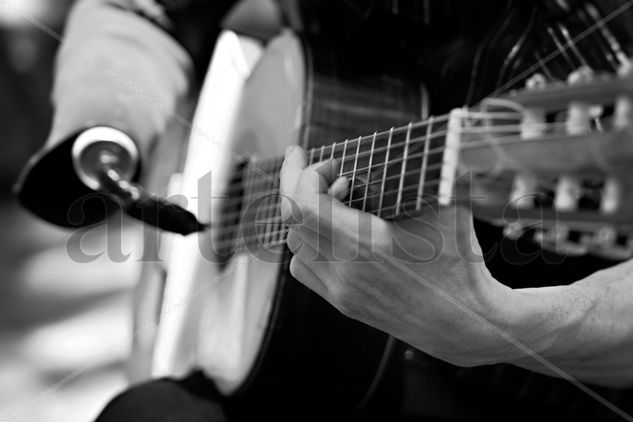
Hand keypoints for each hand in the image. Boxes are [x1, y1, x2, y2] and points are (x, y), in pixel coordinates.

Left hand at [279, 146, 518, 365]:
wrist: (466, 324)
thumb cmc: (462, 263)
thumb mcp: (446, 207)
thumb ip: (418, 174)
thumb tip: (411, 141)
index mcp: (367, 244)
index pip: (303, 204)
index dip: (299, 172)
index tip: (311, 154)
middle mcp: (345, 271)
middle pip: (293, 219)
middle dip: (303, 185)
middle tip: (331, 170)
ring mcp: (340, 291)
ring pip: (295, 244)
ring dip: (307, 213)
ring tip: (341, 200)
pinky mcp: (343, 304)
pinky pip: (304, 268)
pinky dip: (309, 242)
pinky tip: (336, 231)